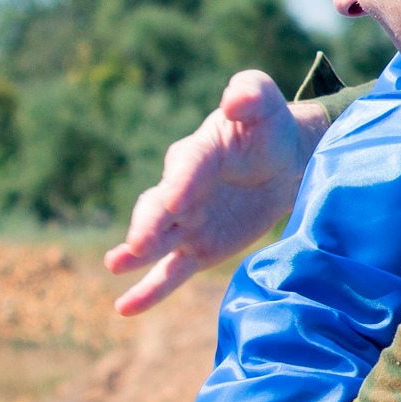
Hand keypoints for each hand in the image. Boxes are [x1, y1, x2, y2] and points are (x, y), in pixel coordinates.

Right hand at [103, 70, 328, 314]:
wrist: (283, 161)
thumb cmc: (268, 127)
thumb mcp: (264, 103)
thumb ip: (250, 94)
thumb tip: (236, 96)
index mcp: (197, 154)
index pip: (187, 169)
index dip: (182, 184)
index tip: (177, 202)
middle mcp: (182, 190)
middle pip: (160, 207)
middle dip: (149, 224)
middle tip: (140, 244)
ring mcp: (187, 222)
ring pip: (159, 240)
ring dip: (138, 253)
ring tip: (117, 264)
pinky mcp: (199, 247)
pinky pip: (171, 271)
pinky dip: (150, 289)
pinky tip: (126, 307)